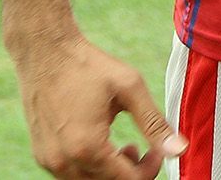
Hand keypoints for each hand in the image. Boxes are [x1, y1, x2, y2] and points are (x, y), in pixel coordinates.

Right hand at [12, 34, 184, 178]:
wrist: (45, 52)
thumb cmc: (88, 66)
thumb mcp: (129, 88)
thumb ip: (154, 123)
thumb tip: (179, 150)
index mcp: (87, 147)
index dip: (149, 169)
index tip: (156, 150)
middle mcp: (63, 160)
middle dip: (130, 172)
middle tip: (139, 147)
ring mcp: (48, 160)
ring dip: (110, 172)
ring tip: (121, 146)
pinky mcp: (41, 154)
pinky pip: (70, 175)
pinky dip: (90, 168)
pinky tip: (99, 144)